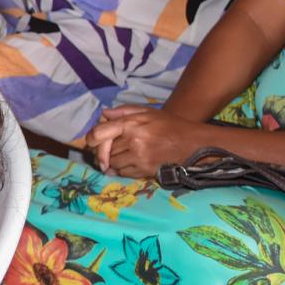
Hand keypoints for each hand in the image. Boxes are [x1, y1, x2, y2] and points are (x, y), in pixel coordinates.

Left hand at [87, 107, 203, 177]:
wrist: (192, 144)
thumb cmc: (169, 125)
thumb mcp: (148, 112)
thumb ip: (123, 111)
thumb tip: (103, 114)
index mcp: (131, 123)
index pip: (99, 133)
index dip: (91, 139)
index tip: (91, 142)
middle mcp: (133, 140)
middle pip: (105, 150)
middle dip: (104, 151)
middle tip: (105, 152)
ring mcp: (139, 157)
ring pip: (112, 163)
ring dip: (112, 162)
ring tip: (121, 156)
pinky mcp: (144, 170)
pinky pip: (123, 173)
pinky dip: (121, 170)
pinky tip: (128, 164)